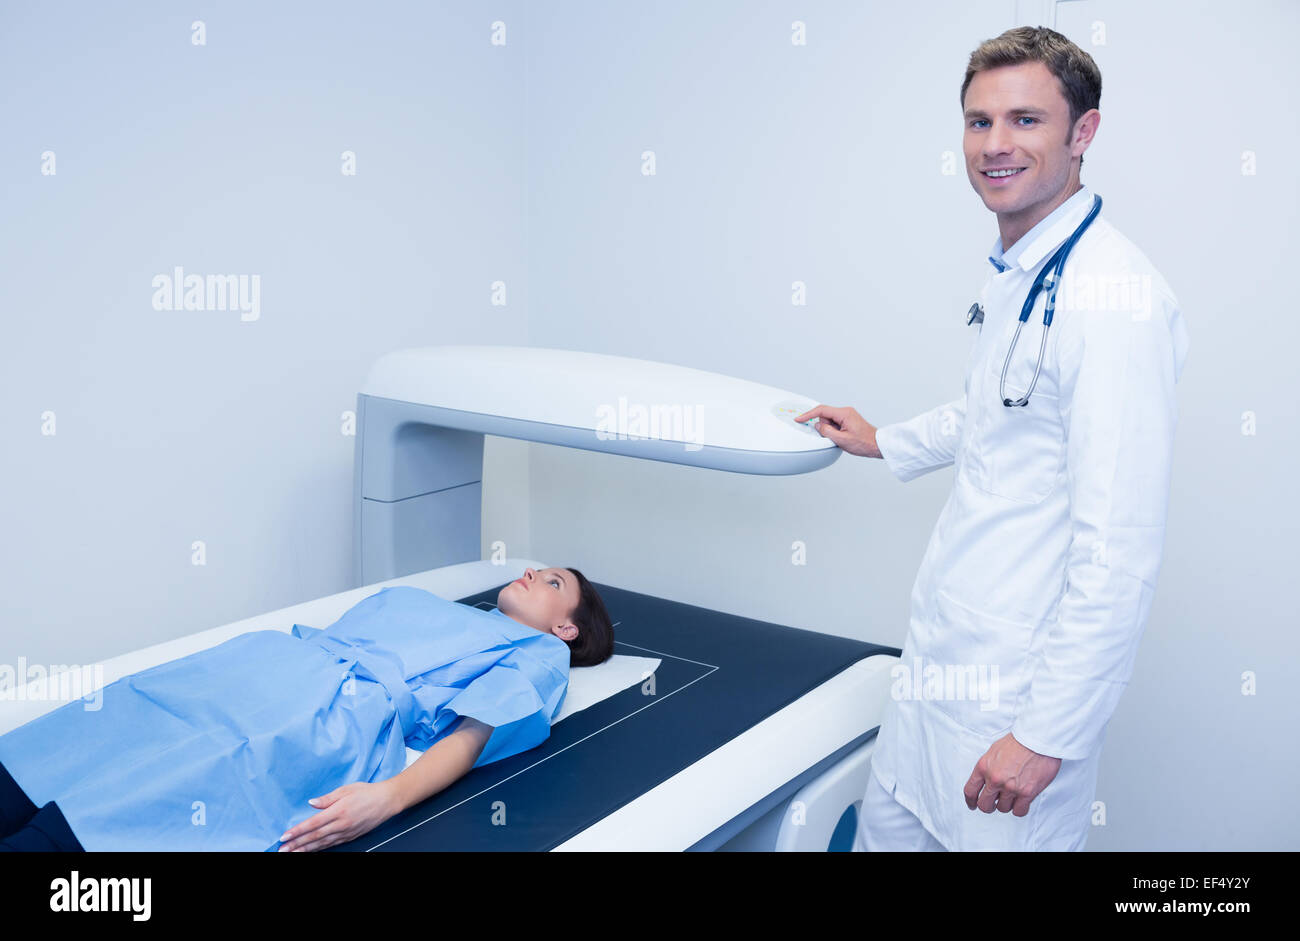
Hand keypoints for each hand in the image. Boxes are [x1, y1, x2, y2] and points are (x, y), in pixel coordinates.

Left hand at [277, 780, 400, 851]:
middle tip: (282, 850)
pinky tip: (311, 851)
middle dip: (297, 844)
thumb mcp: (346, 789)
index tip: (284, 836)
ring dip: (306, 849)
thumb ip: (327, 798)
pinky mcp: (351, 837)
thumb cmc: (367, 792)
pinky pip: (332, 844)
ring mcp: (346, 833)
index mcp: (338, 811)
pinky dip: (320, 849)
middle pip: (314, 837)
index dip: (297, 831)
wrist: (387, 801)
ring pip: (322, 844)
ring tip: (293, 853)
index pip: (312, 824)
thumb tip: (311, 803)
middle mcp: (341, 824)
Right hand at [792, 405, 880, 457]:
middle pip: (825, 416)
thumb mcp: (842, 440)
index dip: (808, 414)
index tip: (799, 418)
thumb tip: (818, 425)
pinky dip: (834, 430)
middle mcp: (846, 412)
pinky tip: (841, 437)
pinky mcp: (848, 420)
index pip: (821, 410)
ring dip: (830, 430)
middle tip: (832, 437)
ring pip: (829, 420)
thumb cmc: (864, 443)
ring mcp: (847, 415)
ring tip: (841, 438)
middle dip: (824, 427)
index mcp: (844, 413)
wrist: (876, 445)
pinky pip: (835, 423)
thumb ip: (826, 431)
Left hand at [963, 732, 1061, 815]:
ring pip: (1003, 809)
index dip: (970, 801)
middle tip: (993, 804)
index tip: (973, 805)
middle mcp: (995, 779)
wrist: (1036, 739)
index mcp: (983, 767)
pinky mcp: (1027, 793)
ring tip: (1012, 795)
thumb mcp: (993, 751)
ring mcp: (1010, 787)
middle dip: (988, 806)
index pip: (970, 791)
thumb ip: (987, 767)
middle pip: (984, 805)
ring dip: (1007, 804)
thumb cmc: (1017, 742)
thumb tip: (986, 781)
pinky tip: (1021, 801)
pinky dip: (1020, 808)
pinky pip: (1019, 811)